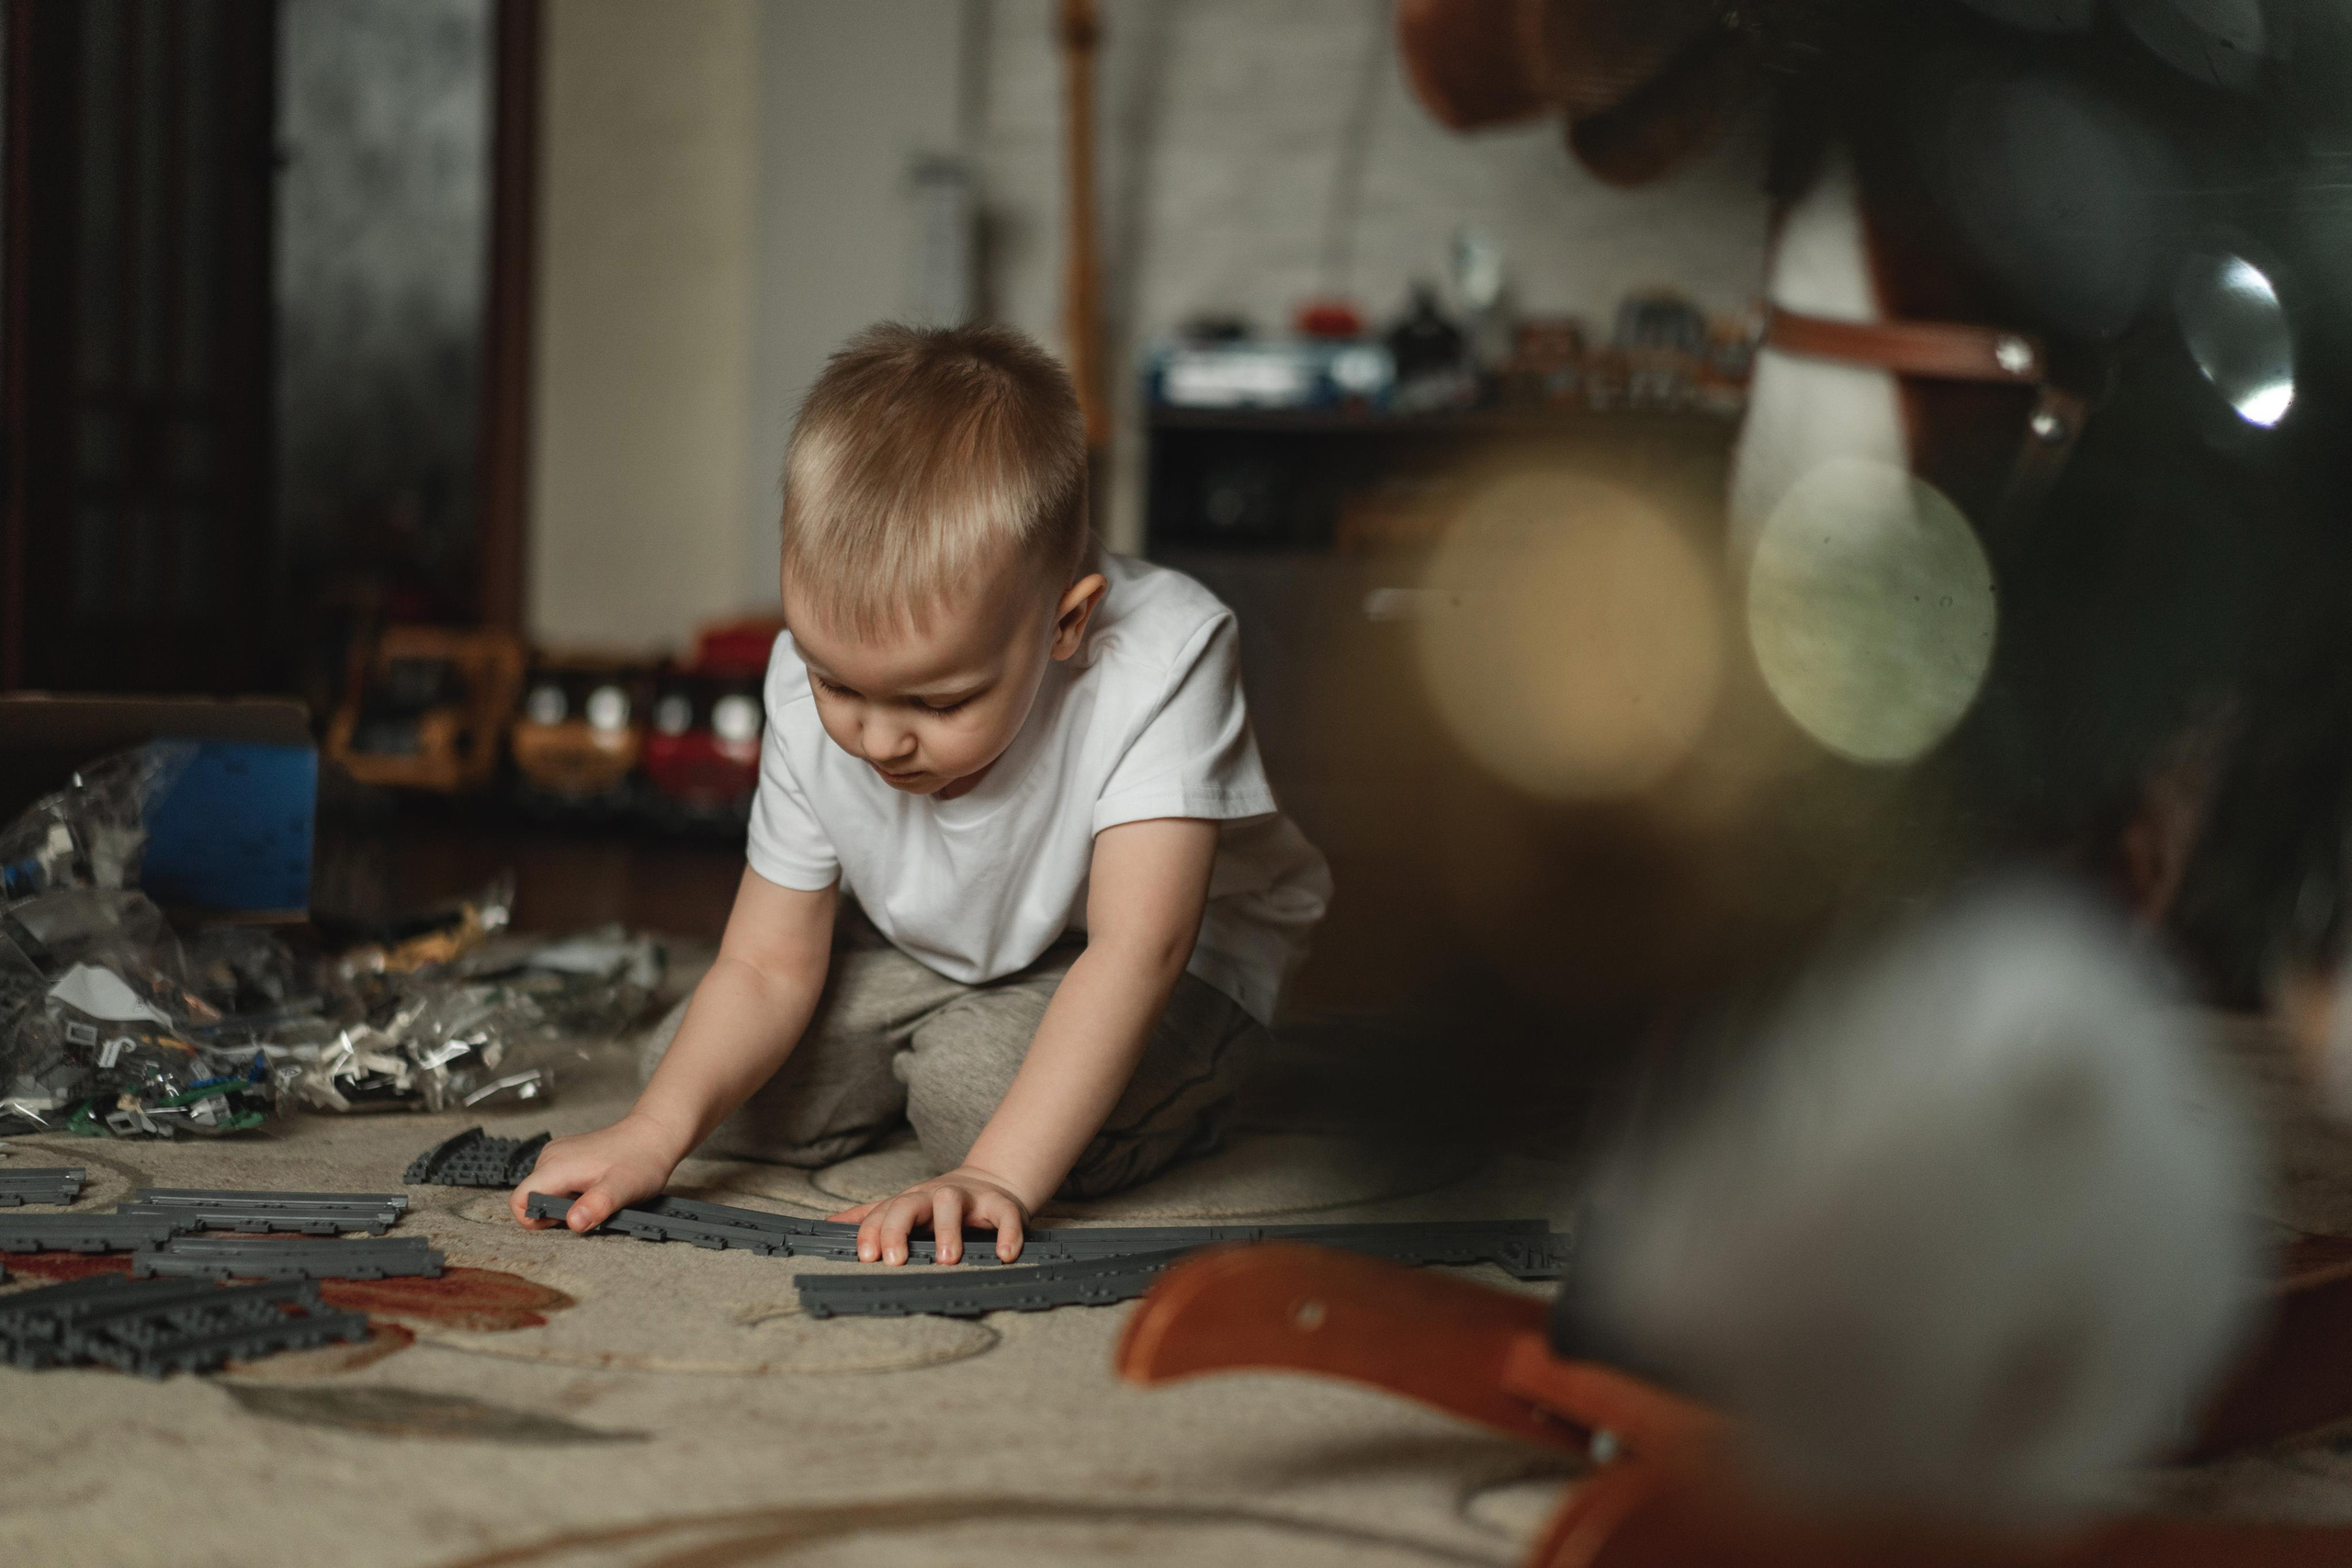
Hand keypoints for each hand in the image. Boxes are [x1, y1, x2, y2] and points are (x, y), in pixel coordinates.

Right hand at [509, 1113, 684, 1232]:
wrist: (654, 1134)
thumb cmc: (641, 1159)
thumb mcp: (622, 1189)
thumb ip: (596, 1205)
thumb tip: (573, 1222)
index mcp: (555, 1166)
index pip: (519, 1201)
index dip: (535, 1219)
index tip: (564, 1220)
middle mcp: (550, 1157)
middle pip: (532, 1198)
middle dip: (555, 1213)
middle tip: (588, 1209)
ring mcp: (558, 1155)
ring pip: (545, 1191)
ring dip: (565, 1204)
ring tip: (595, 1197)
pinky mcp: (568, 1156)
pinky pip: (557, 1182)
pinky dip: (571, 1193)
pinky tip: (595, 1188)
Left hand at [829, 1165, 1030, 1264]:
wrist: (992, 1182)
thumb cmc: (940, 1205)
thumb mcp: (905, 1206)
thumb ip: (871, 1216)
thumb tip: (828, 1225)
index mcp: (911, 1200)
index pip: (884, 1212)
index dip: (872, 1232)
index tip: (865, 1258)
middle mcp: (935, 1196)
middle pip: (910, 1203)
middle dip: (898, 1229)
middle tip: (895, 1261)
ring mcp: (969, 1198)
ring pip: (952, 1203)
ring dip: (947, 1230)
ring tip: (946, 1260)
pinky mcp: (1002, 1205)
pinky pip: (1006, 1215)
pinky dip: (1007, 1234)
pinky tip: (1004, 1255)